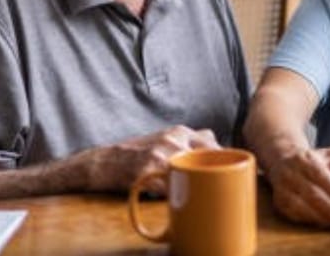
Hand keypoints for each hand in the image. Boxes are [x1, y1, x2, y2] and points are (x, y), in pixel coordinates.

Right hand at [86, 125, 219, 192]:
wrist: (105, 162)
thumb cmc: (138, 154)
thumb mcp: (165, 139)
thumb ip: (189, 141)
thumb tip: (217, 144)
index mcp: (180, 132)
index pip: (213, 144)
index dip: (221, 160)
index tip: (223, 173)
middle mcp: (173, 139)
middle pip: (208, 158)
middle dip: (213, 174)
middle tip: (212, 187)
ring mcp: (161, 154)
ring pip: (192, 174)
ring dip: (195, 186)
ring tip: (193, 193)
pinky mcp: (149, 171)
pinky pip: (171, 188)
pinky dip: (175, 195)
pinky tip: (173, 198)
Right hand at [265, 147, 329, 227]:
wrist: (283, 159)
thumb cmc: (314, 160)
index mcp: (306, 159)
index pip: (320, 175)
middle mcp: (291, 173)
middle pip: (312, 194)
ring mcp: (283, 188)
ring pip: (302, 207)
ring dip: (322, 217)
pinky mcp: (279, 202)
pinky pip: (295, 215)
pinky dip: (311, 220)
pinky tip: (324, 222)